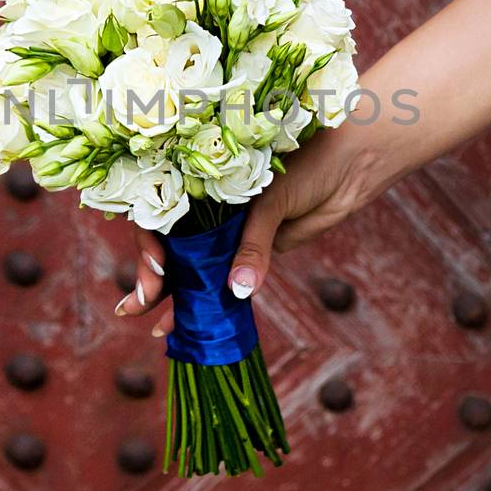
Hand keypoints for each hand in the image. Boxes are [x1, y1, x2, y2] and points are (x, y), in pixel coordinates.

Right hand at [112, 125, 385, 334]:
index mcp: (202, 177)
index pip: (159, 213)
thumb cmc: (310, 161)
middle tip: (135, 309)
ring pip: (193, 269)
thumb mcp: (271, 200)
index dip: (149, 245)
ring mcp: (231, 230)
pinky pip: (222, 279)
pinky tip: (188, 325)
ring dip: (174, 298)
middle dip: (151, 279)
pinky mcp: (256, 249)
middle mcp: (210, 204)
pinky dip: (207, 302)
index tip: (156, 271)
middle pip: (170, 247)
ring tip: (156, 329)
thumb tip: (237, 291)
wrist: (354, 162)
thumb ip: (253, 244)